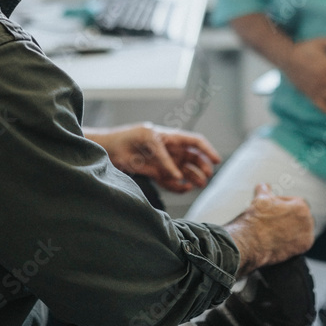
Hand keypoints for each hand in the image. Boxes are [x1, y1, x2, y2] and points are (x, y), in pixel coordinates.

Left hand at [87, 124, 220, 192]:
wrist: (109, 149)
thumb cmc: (127, 137)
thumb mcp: (148, 141)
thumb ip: (164, 159)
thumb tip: (178, 175)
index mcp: (170, 137)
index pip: (195, 142)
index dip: (207, 150)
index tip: (217, 160)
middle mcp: (170, 150)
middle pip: (193, 158)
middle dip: (202, 167)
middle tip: (205, 177)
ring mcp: (164, 162)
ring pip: (185, 171)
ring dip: (194, 177)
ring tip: (198, 185)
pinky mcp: (156, 174)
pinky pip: (172, 181)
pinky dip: (179, 186)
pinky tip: (184, 188)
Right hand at [223, 183, 314, 274]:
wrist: (249, 241)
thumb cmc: (256, 219)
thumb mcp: (261, 198)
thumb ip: (266, 190)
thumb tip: (264, 186)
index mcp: (301, 205)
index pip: (295, 203)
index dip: (282, 206)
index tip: (274, 212)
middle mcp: (308, 220)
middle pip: (300, 217)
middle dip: (289, 218)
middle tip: (275, 223)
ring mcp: (306, 235)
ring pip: (301, 229)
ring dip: (292, 230)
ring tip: (276, 232)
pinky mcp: (303, 247)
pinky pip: (301, 242)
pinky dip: (293, 242)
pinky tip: (281, 241)